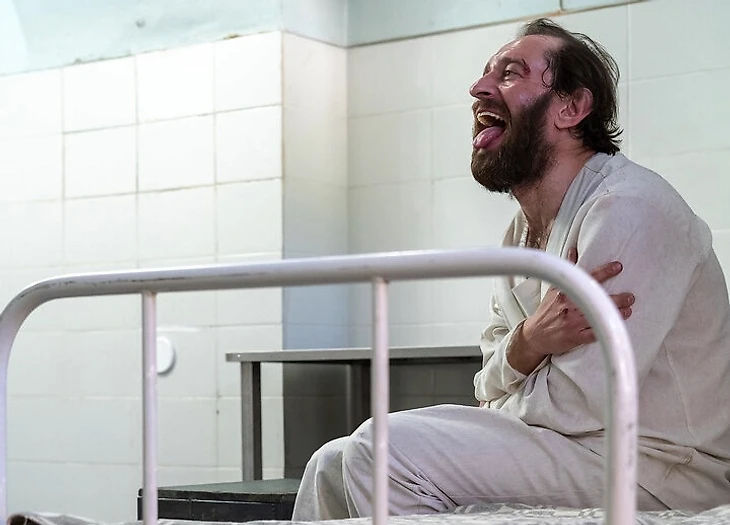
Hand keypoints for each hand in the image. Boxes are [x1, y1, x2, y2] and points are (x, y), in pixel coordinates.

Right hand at [520, 247, 634, 359]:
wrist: (535, 334)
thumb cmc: (546, 311)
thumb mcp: (554, 288)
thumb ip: (566, 270)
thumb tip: (573, 252)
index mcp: (565, 292)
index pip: (587, 278)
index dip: (605, 271)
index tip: (617, 267)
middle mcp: (569, 306)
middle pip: (596, 299)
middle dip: (617, 297)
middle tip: (630, 296)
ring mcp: (573, 322)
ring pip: (598, 316)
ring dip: (616, 313)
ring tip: (628, 309)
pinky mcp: (576, 337)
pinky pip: (594, 334)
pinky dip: (605, 330)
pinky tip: (616, 325)